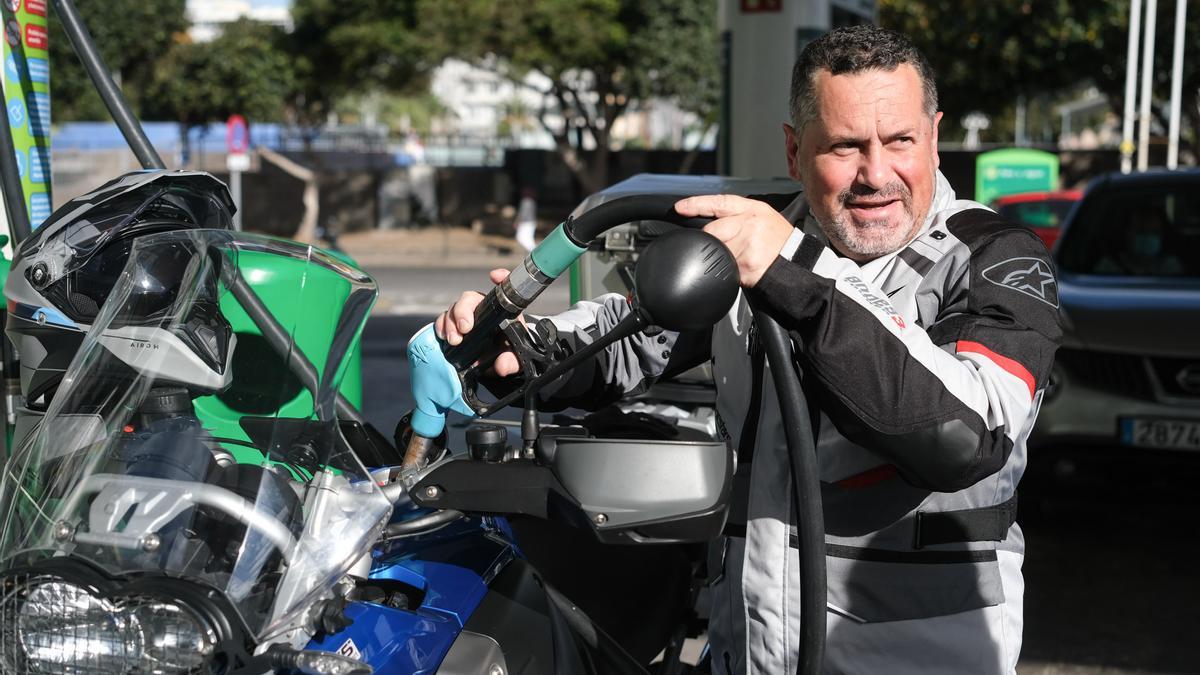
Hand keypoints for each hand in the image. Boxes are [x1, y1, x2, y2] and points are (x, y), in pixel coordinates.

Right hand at [434, 268, 521, 375]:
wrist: (494, 362)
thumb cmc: (507, 352)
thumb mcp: (514, 359)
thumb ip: (512, 361)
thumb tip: (501, 366)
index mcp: (501, 311)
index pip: (504, 288)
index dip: (501, 278)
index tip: (495, 276)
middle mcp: (482, 309)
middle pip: (469, 299)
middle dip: (463, 312)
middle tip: (464, 329)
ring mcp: (465, 316)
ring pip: (453, 309)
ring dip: (450, 322)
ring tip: (453, 340)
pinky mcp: (453, 326)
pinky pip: (442, 320)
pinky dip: (440, 326)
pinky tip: (442, 336)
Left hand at [674, 194, 793, 286]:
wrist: (797, 263)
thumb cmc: (779, 242)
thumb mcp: (763, 218)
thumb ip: (737, 217)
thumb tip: (710, 221)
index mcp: (752, 209)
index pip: (718, 202)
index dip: (696, 204)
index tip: (680, 208)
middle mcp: (750, 223)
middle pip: (712, 231)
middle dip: (712, 241)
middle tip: (730, 246)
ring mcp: (748, 243)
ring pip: (717, 251)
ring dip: (723, 258)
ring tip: (742, 258)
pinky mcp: (746, 263)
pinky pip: (726, 267)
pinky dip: (731, 271)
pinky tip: (745, 268)